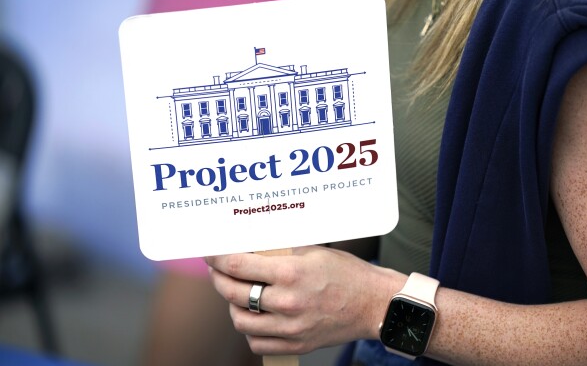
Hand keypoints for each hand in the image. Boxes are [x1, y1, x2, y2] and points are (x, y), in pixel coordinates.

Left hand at [205, 246, 403, 354]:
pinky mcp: (296, 345)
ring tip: (237, 293)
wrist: (374, 303)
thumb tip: (249, 245)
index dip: (217, 258)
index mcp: (291, 273)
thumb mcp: (312, 251)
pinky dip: (250, 329)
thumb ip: (279, 251)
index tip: (209, 253)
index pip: (238, 266)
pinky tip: (254, 315)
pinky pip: (257, 343)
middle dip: (218, 279)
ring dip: (232, 305)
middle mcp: (288, 302)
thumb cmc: (346, 273)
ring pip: (240, 320)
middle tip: (217, 270)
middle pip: (234, 293)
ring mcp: (291, 328)